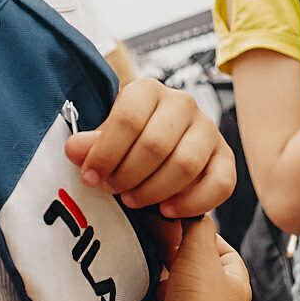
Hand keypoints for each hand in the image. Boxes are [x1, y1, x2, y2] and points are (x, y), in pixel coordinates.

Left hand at [65, 78, 236, 217]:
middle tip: (113, 190)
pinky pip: (219, 184)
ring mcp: (208, 129)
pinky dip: (191, 203)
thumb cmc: (129, 143)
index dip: (105, 153)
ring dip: (154, 190)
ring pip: (185, 164)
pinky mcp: (225, 157)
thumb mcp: (106, 139)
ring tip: (133, 200)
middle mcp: (183, 103)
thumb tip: (74, 149)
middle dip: (128, 175)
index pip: (127, 118)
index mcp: (148, 90)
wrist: (162, 149)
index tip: (90, 177)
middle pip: (156, 144)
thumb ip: (92, 145)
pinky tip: (167, 210)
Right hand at [155, 216, 249, 300]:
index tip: (182, 230)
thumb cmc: (198, 299)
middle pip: (201, 275)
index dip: (205, 238)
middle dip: (180, 262)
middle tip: (162, 251)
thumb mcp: (198, 248)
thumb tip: (192, 211)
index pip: (226, 254)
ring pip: (181, 295)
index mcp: (238, 289)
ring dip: (167, 285)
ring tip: (155, 277)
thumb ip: (197, 224)